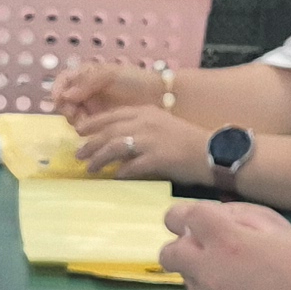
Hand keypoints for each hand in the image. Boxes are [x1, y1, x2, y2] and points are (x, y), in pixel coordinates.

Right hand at [48, 62, 162, 121]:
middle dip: (65, 107)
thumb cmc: (136, 81)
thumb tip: (66, 95)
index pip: (64, 80)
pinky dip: (84, 129)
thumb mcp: (111, 75)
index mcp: (87, 75)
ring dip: (74, 119)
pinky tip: (91, 130)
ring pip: (71, 115)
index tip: (59, 100)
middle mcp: (86, 91)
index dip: (57, 89)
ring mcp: (92, 108)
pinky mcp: (100, 123)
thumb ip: (87, 81)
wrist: (159, 99)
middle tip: (74, 114)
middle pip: (64, 100)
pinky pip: (84, 127)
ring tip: (84, 123)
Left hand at [74, 104, 208, 183]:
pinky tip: (114, 178)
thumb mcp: (161, 124)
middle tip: (78, 154)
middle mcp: (145, 123)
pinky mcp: (157, 159)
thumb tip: (118, 140)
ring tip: (90, 167)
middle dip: (90, 143)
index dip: (93, 123)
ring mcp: (150, 140)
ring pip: (115, 148)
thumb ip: (140, 128)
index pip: (112, 115)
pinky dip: (120, 173)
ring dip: (99, 159)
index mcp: (146, 112)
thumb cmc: (188, 140)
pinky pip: (131, 167)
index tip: (79, 131)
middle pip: (109, 132)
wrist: (213, 151)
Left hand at [157, 200, 290, 289]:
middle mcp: (210, 270)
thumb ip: (241, 223)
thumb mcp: (278, 233)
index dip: (188, 214)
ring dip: (200, 271)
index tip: (196, 218)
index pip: (186, 216)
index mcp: (227, 241)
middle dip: (179, 246)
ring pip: (188, 280)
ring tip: (235, 271)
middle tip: (199, 245)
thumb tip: (217, 221)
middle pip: (170, 252)